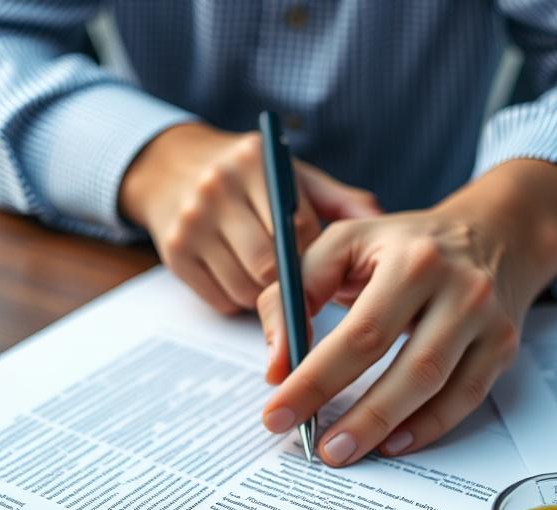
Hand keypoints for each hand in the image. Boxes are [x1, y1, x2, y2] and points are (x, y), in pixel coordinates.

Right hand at [119, 123, 380, 312]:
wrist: (170, 168)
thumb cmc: (248, 177)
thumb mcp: (294, 174)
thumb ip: (341, 200)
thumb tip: (386, 224)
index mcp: (255, 162)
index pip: (299, 230)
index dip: (316, 258)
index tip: (326, 271)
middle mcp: (217, 188)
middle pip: (268, 265)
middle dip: (291, 285)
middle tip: (304, 287)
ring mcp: (190, 222)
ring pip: (245, 288)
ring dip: (265, 297)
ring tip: (271, 279)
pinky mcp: (174, 255)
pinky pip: (220, 299)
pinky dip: (237, 300)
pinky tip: (241, 278)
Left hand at [257, 159, 556, 464]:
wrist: (492, 232)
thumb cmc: (404, 245)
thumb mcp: (345, 243)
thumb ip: (297, 292)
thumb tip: (277, 366)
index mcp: (412, 259)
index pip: (360, 331)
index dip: (315, 379)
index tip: (277, 413)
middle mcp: (458, 288)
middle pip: (408, 367)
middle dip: (357, 415)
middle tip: (317, 449)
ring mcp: (487, 320)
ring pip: (437, 387)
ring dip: (388, 427)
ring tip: (345, 450)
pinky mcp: (503, 345)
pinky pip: (466, 398)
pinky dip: (428, 427)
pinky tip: (392, 443)